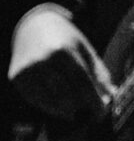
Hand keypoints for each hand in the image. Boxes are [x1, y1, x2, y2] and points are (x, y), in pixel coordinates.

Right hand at [9, 5, 112, 120]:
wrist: (34, 26)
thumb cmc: (66, 40)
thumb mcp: (86, 50)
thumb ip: (99, 73)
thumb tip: (110, 97)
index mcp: (62, 50)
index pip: (81, 81)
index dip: (92, 100)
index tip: (101, 113)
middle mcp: (42, 60)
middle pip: (65, 94)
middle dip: (81, 107)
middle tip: (90, 115)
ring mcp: (27, 70)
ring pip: (50, 100)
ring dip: (66, 110)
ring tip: (77, 112)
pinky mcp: (17, 77)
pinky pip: (36, 100)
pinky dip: (50, 107)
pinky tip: (61, 107)